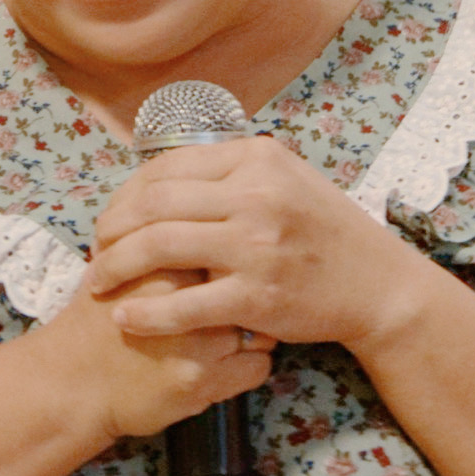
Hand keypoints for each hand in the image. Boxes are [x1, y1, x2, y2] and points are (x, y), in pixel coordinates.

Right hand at [37, 267, 273, 441]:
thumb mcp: (120, 268)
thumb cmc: (96, 322)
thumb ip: (160, 245)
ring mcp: (200, 346)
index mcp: (167, 265)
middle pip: (251, 284)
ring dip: (255, 330)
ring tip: (237, 333)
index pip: (230, 247)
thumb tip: (206, 223)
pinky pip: (258, 369)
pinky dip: (249, 366)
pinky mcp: (205, 384)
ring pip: (263, 329)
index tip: (234, 266)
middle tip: (243, 297)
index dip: (236, 257)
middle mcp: (188, 300)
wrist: (72, 384)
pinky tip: (229, 363)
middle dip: (253, 290)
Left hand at [85, 137, 435, 350]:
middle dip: (112, 228)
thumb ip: (234, 169)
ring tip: (100, 282)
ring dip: (117, 266)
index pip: (168, 166)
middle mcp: (256, 194)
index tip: (113, 215)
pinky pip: (184, 305)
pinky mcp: (257, 297)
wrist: (378, 284)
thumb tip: (170, 169)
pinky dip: (147, 312)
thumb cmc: (327, 231)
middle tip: (96, 248)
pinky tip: (126, 317)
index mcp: (257, 158)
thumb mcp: (288, 178)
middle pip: (154, 203)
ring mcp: (256, 246)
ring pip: (159, 247)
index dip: (127, 192)